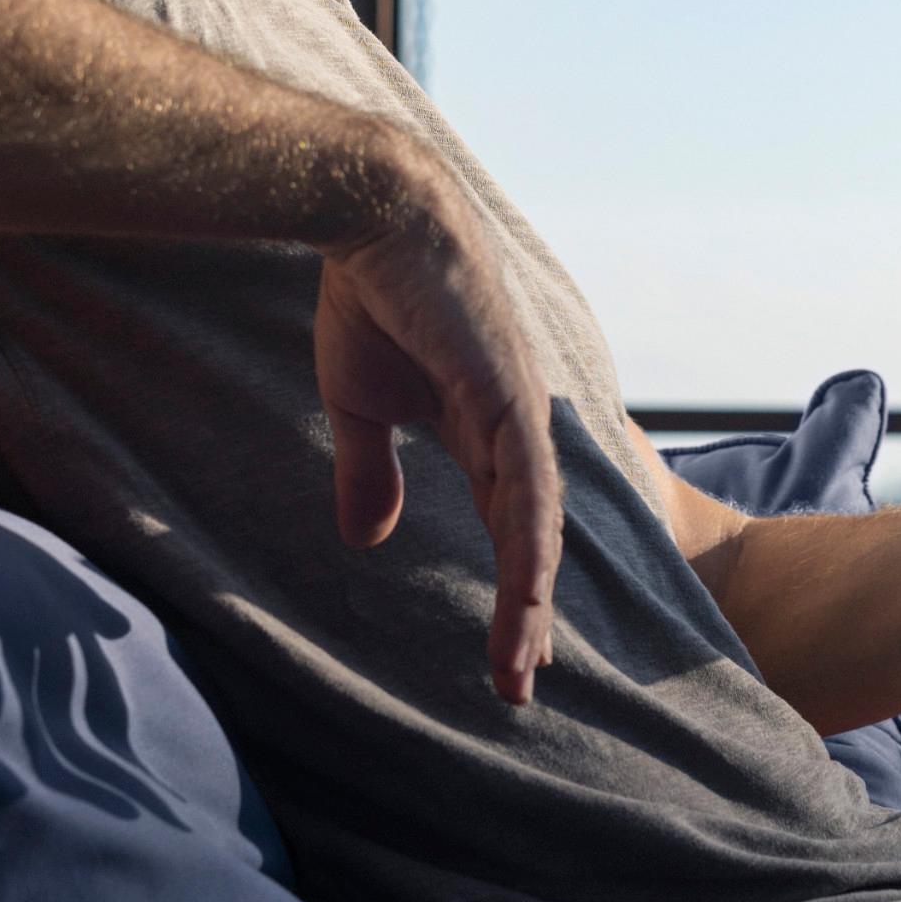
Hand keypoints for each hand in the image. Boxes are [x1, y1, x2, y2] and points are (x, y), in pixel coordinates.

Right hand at [313, 161, 562, 704]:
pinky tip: (526, 597)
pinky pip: (525, 488)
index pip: (507, 524)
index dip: (509, 589)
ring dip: (529, 602)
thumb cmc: (369, 296)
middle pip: (535, 537)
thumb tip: (369, 539)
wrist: (373, 217)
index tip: (503, 654)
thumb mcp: (363, 404)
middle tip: (519, 684)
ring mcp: (520, 412)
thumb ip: (371, 471)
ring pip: (537, 527)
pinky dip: (527, 547)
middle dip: (527, 614)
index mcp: (485, 430)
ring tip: (519, 669)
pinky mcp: (509, 395)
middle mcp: (516, 428)